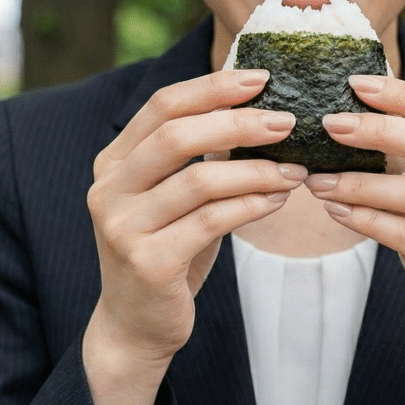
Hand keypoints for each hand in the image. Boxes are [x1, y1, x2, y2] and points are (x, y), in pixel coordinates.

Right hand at [83, 69, 306, 404]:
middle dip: (238, 122)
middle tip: (288, 121)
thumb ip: (199, 159)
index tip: (262, 78)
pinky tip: (278, 201)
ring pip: (199, 180)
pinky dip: (251, 206)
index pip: (162, 106)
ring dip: (256, 170)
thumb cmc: (167, 252)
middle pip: (176, 135)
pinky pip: (210, 222)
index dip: (212, 87)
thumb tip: (259, 110)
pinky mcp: (148, 263)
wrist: (137, 325)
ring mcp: (123, 227)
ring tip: (296, 169)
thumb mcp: (176, 200)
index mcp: (113, 163)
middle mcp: (109, 189)